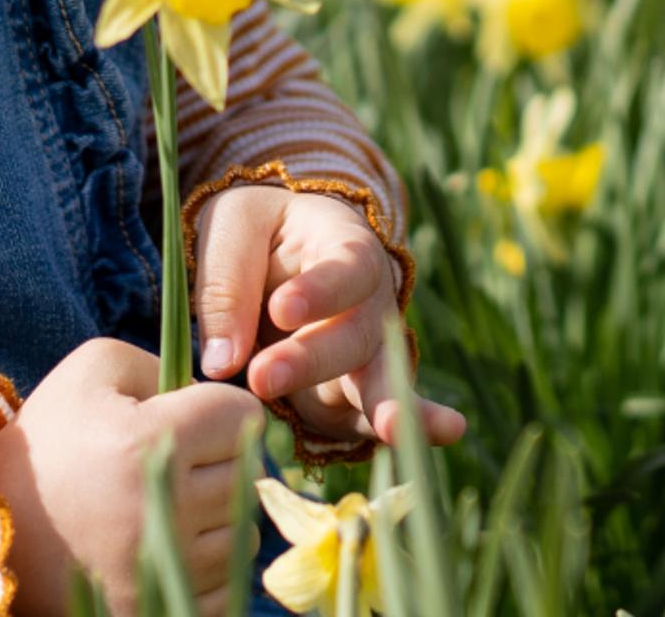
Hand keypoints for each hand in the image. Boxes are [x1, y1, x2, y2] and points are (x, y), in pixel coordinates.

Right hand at [0, 337, 266, 616]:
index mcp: (149, 442)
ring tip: (168, 508)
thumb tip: (213, 396)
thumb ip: (163, 363)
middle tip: (175, 465)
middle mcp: (162, 508)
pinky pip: (222, 588)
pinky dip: (203, 569)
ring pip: (242, 536)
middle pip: (247, 476)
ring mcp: (160, 570)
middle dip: (219, 463)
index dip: (218, 410)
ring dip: (216, 520)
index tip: (191, 420)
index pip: (242, 416)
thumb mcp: (92, 370)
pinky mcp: (153, 613)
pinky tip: (164, 550)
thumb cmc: (46, 440)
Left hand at [191, 183, 468, 449]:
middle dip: (312, 359)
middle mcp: (370, 303)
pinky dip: (404, 434)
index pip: (344, 268)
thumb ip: (226, 285)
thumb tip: (222, 361)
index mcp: (345, 246)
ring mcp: (370, 354)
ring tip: (395, 428)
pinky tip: (442, 436)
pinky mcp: (353, 398)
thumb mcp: (232, 228)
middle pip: (356, 333)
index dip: (318, 290)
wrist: (272, 255)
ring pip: (379, 380)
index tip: (280, 309)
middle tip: (262, 376)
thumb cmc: (255, 232)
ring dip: (383, 405)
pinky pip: (374, 419)